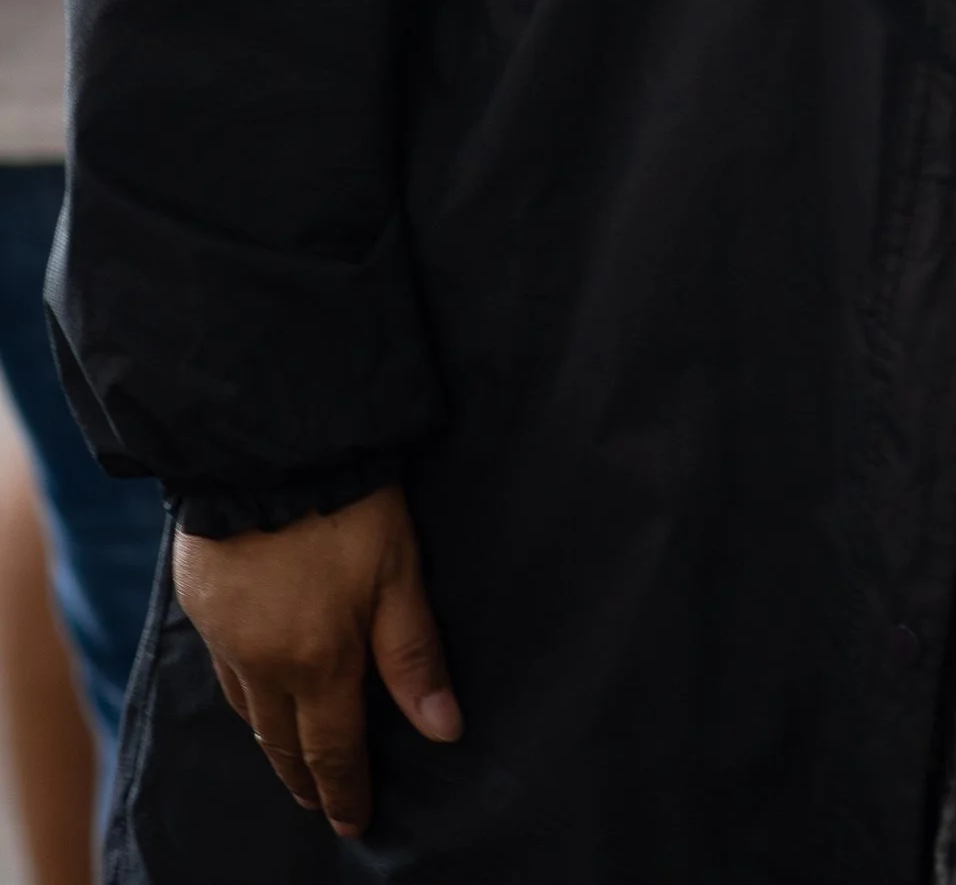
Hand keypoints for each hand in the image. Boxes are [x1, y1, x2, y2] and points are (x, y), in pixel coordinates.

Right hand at [172, 482, 460, 836]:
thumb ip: (413, 653)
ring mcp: (224, 635)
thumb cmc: (346, 503)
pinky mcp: (200, 602)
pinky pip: (223, 671)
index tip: (354, 821)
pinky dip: (244, 696)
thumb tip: (443, 728)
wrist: (265, 445)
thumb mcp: (398, 571)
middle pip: (284, 741)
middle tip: (319, 802)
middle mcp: (263, 663)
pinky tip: (252, 692)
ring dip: (272, 741)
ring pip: (249, 711)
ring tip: (288, 757)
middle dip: (305, 777)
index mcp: (317, 662)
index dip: (345, 790)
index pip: (333, 749)